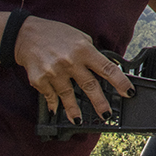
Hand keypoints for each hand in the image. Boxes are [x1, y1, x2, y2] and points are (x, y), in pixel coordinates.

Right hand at [13, 15, 133, 122]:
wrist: (27, 35)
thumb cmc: (56, 35)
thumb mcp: (79, 38)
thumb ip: (92, 53)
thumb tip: (106, 69)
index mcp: (84, 49)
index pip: (107, 68)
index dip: (120, 82)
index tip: (129, 92)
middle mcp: (70, 61)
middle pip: (90, 86)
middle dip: (100, 103)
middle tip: (107, 114)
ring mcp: (54, 72)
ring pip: (68, 96)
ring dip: (74, 111)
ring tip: (80, 120)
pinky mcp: (40, 80)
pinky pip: (50, 96)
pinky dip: (54, 104)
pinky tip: (57, 110)